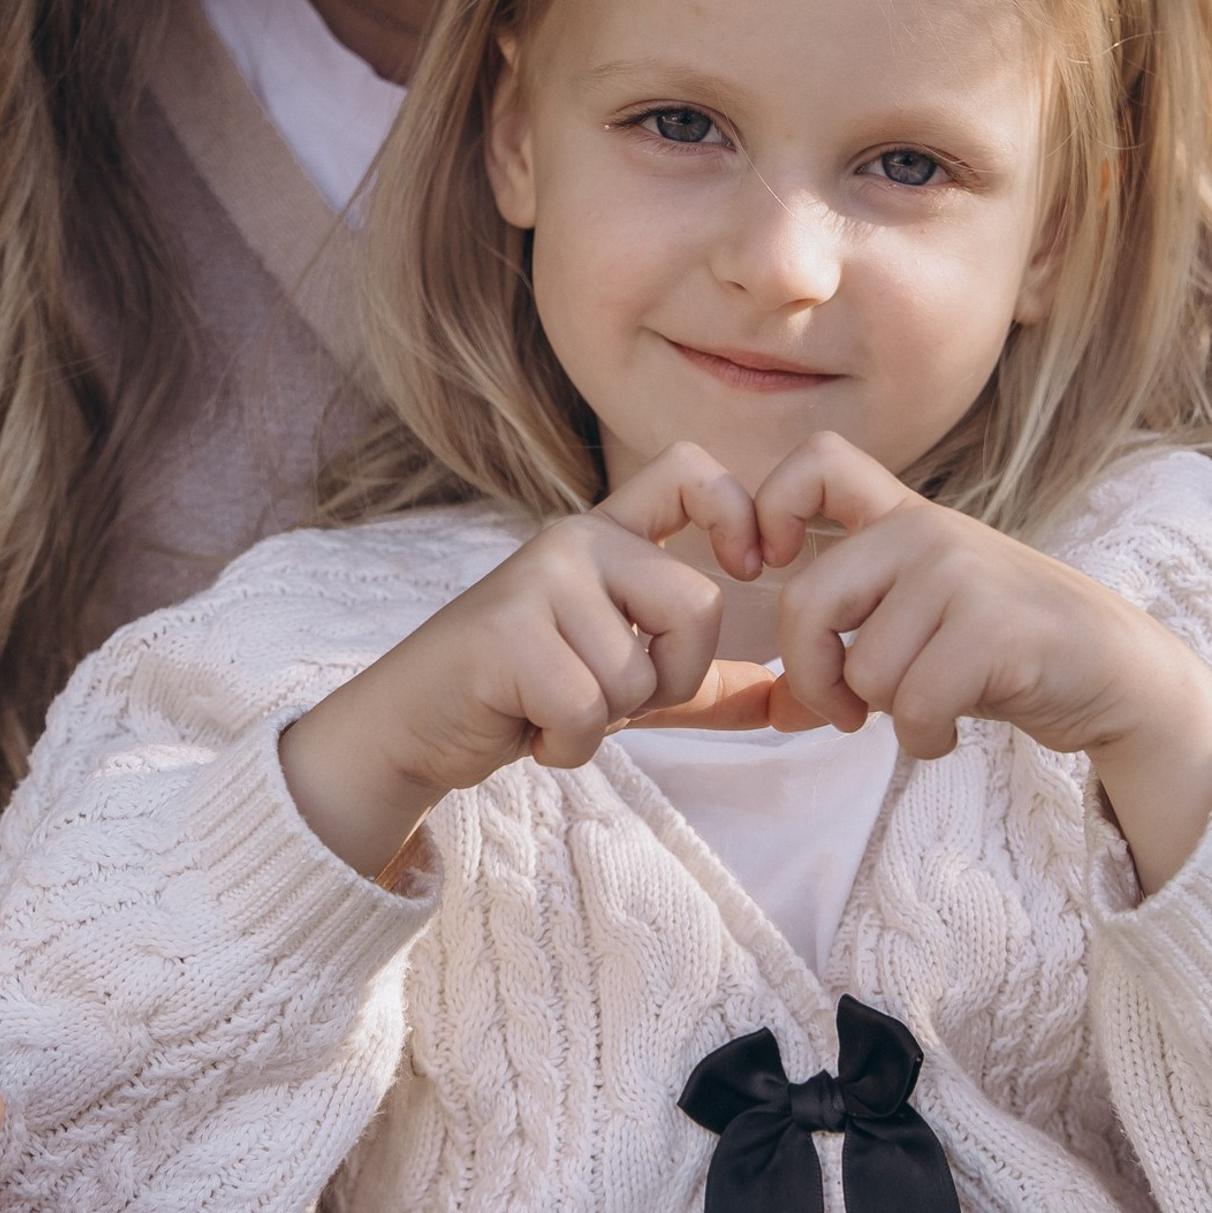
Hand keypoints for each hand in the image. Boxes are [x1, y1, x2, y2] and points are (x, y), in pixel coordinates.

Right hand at [281, 442, 807, 877]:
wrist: (413, 727)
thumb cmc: (526, 696)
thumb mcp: (628, 684)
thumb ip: (707, 684)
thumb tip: (798, 703)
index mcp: (609, 537)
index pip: (689, 470)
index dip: (738, 509)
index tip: (751, 565)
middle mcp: (576, 539)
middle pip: (698, 604)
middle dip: (667, 680)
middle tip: (601, 692)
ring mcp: (538, 578)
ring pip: (638, 672)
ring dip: (603, 721)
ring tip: (549, 705)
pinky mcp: (506, 631)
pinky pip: (588, 708)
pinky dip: (566, 743)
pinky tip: (527, 725)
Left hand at [760, 433, 1211, 892]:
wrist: (1119, 672)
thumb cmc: (1006, 652)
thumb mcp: (921, 627)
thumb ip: (847, 647)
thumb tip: (774, 710)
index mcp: (903, 519)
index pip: (816, 461)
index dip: (769, 507)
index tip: (765, 566)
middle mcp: (927, 532)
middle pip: (806, 600)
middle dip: (812, 676)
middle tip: (844, 710)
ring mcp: (962, 574)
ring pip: (864, 671)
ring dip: (889, 716)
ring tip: (936, 705)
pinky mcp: (994, 629)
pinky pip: (914, 706)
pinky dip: (925, 739)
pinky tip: (955, 728)